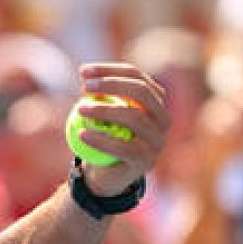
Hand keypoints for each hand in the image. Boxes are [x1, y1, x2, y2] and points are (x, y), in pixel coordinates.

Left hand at [72, 62, 170, 196]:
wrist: (105, 173)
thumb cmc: (102, 135)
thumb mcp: (100, 111)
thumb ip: (98, 94)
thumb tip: (85, 74)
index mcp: (154, 102)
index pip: (137, 77)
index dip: (110, 70)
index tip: (82, 71)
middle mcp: (162, 119)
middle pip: (142, 92)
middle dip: (112, 84)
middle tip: (84, 88)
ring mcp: (157, 141)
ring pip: (135, 117)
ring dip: (104, 110)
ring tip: (79, 110)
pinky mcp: (146, 160)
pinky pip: (123, 147)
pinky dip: (100, 139)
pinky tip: (81, 134)